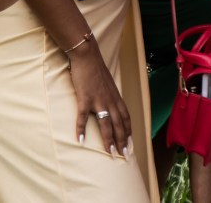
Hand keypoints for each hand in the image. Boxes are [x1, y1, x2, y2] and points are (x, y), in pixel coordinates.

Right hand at [67, 40, 131, 157]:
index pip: (126, 117)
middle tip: (125, 155)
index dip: (128, 130)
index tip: (130, 142)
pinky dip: (81, 129)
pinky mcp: (85, 98)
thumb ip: (109, 94)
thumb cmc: (95, 68)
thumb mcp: (107, 82)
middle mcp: (110, 100)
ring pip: (107, 124)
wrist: (87, 56)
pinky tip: (80, 140)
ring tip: (111, 153)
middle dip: (123, 141)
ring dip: (109, 140)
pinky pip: (83, 117)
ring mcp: (98, 100)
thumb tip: (109, 102)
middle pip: (119, 124)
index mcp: (115, 96)